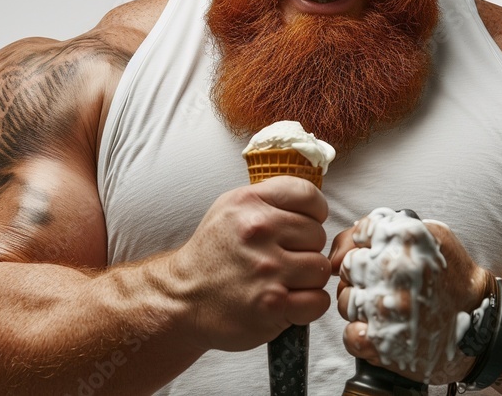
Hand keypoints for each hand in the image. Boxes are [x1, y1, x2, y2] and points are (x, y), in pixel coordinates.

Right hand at [165, 176, 331, 351]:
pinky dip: (308, 305)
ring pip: (320, 269)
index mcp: (249, 202)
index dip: (313, 213)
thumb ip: (271, 199)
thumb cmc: (214, 253)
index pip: (309, 196)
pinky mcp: (272, 305)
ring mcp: (267, 269)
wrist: (180, 298)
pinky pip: (318, 301)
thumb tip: (314, 203)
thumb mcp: (231, 208)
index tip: (302, 227)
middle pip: (318, 235)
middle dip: (306, 249)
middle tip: (282, 259)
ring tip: (283, 281)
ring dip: (307, 279)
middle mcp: (258, 231)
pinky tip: (287, 301)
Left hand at [330, 209, 489, 383]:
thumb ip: (391, 225)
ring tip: (384, 308)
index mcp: (404, 238)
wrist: (482, 324)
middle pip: (347, 267)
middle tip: (380, 284)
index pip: (359, 234)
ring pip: (345, 301)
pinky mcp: (382, 342)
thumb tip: (356, 234)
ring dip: (359, 306)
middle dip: (359, 275)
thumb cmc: (453, 278)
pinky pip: (350, 334)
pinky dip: (360, 334)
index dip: (366, 246)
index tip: (377, 256)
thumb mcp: (433, 236)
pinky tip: (378, 330)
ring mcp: (385, 307)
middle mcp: (393, 269)